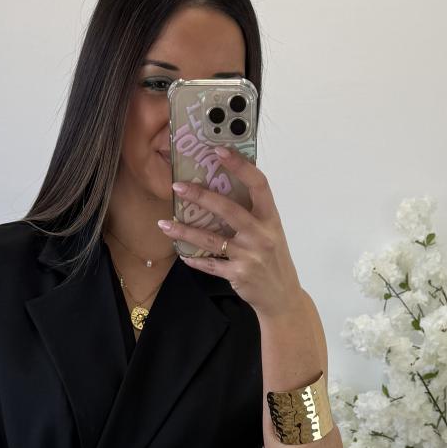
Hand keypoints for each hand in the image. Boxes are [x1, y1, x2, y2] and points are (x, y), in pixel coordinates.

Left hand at [158, 144, 304, 320]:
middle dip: (200, 196)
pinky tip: (182, 253)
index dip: (240, 165)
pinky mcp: (239, 274)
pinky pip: (210, 263)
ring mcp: (250, 255)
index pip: (259, 184)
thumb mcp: (271, 232)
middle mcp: (261, 234)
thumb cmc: (274, 259)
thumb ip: (253, 214)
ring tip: (164, 224)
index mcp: (271, 218)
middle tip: (177, 186)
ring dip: (184, 230)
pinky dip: (194, 259)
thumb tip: (224, 189)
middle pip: (228, 209)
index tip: (220, 151)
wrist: (282, 296)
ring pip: (211, 238)